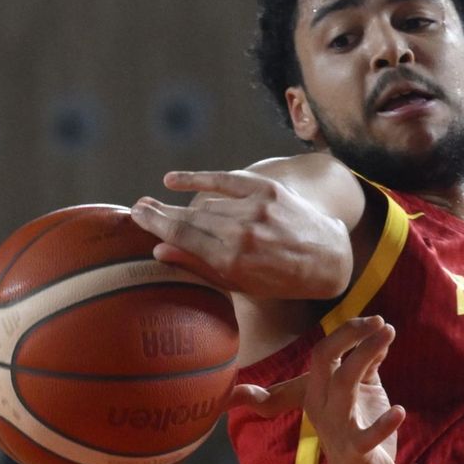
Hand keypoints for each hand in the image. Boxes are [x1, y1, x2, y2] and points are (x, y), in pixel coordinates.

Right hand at [131, 170, 350, 299]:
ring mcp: (255, 209)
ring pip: (205, 204)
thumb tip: (159, 251)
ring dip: (177, 204)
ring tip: (156, 202)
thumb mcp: (242, 284)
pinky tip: (174, 180)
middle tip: (137, 209)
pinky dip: (198, 179)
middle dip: (159, 214)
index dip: (156, 226)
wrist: (327, 258)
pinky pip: (224, 180)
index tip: (136, 217)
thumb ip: (201, 266)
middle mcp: (242, 234)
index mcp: (234, 261)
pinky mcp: (267, 191)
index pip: (182, 238)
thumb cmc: (282, 279)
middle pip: (188, 219)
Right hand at [247, 317, 404, 463]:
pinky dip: (384, 423)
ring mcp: (336, 430)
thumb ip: (369, 366)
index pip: (324, 352)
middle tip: (383, 323)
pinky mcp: (356, 454)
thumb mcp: (366, 396)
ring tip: (389, 337)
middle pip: (324, 359)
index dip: (348, 331)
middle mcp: (320, 407)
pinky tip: (400, 411)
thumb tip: (380, 333)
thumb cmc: (363, 437)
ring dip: (365, 356)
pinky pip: (365, 436)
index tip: (377, 320)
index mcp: (319, 392)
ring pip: (343, 384)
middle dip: (351, 335)